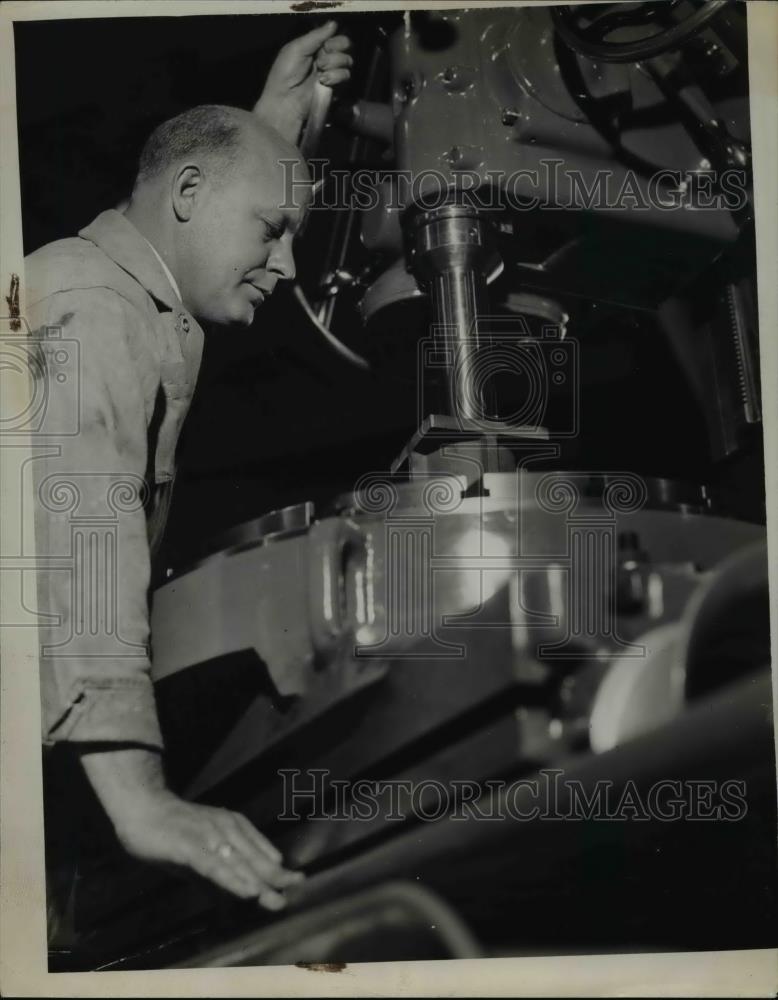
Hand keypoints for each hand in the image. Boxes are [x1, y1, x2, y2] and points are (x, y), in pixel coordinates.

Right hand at [116, 794, 302, 909]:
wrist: (142, 809)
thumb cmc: (171, 833)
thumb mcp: (198, 859)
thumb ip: (215, 880)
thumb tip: (230, 904)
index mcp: (231, 827)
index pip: (258, 851)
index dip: (276, 868)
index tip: (297, 881)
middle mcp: (225, 829)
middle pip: (253, 858)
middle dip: (275, 877)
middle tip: (297, 888)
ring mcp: (208, 836)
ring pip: (238, 864)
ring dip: (259, 882)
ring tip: (277, 898)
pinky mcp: (190, 846)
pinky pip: (215, 866)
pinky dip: (233, 879)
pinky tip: (247, 892)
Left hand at [254, 20, 352, 142]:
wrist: (286, 100)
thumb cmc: (285, 73)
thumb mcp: (297, 48)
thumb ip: (316, 35)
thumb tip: (334, 24)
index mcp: (315, 47)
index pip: (335, 36)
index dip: (334, 38)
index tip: (325, 45)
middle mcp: (326, 58)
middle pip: (346, 45)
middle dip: (336, 49)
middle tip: (321, 59)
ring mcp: (332, 73)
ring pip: (347, 60)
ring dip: (333, 64)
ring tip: (320, 73)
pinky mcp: (337, 88)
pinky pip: (346, 76)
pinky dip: (335, 77)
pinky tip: (323, 82)